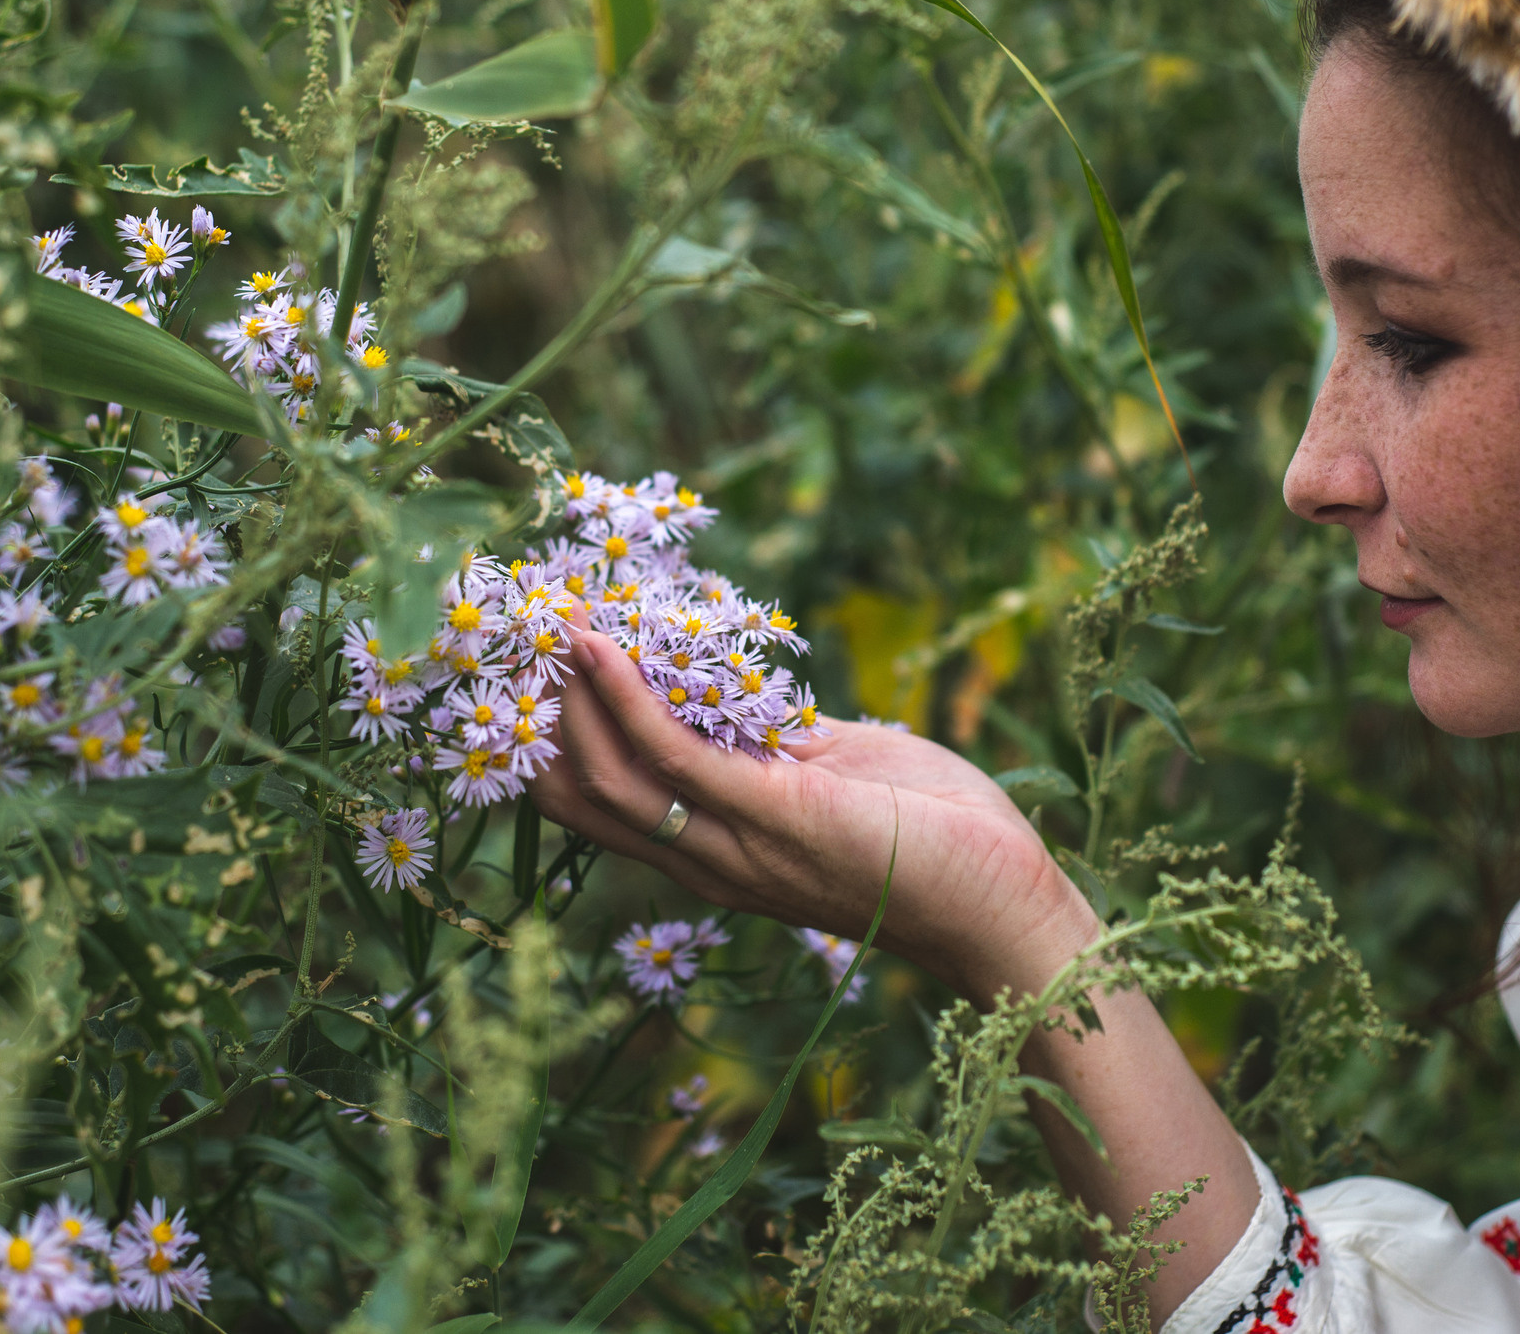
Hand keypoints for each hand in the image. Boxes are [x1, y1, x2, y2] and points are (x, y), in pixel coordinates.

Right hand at [528, 619, 1098, 1002]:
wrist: (1001, 895)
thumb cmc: (935, 832)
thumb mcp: (837, 771)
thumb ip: (776, 743)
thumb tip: (740, 692)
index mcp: (717, 850)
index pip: (601, 803)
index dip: (553, 737)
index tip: (532, 664)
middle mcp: (707, 859)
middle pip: (580, 794)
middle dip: (540, 715)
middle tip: (518, 635)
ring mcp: (734, 844)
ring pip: (609, 777)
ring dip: (571, 696)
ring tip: (549, 623)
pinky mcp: (772, 817)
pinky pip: (673, 756)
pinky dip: (626, 695)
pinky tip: (602, 646)